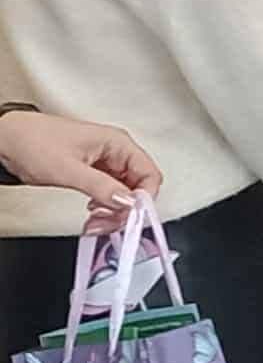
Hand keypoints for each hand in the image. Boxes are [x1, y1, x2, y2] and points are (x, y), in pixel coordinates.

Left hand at [0, 112, 161, 228]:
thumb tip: (127, 202)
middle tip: (105, 223)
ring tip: (95, 222)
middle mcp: (115, 152)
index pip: (149, 174)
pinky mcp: (95, 173)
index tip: (130, 217)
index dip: (143, 198)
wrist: (7, 139)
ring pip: (124, 195)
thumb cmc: (33, 141)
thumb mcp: (68, 170)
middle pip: (138, 188)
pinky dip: (104, 209)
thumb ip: (101, 187)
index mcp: (117, 143)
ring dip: (113, 213)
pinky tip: (92, 214)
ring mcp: (106, 163)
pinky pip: (110, 195)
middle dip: (125, 210)